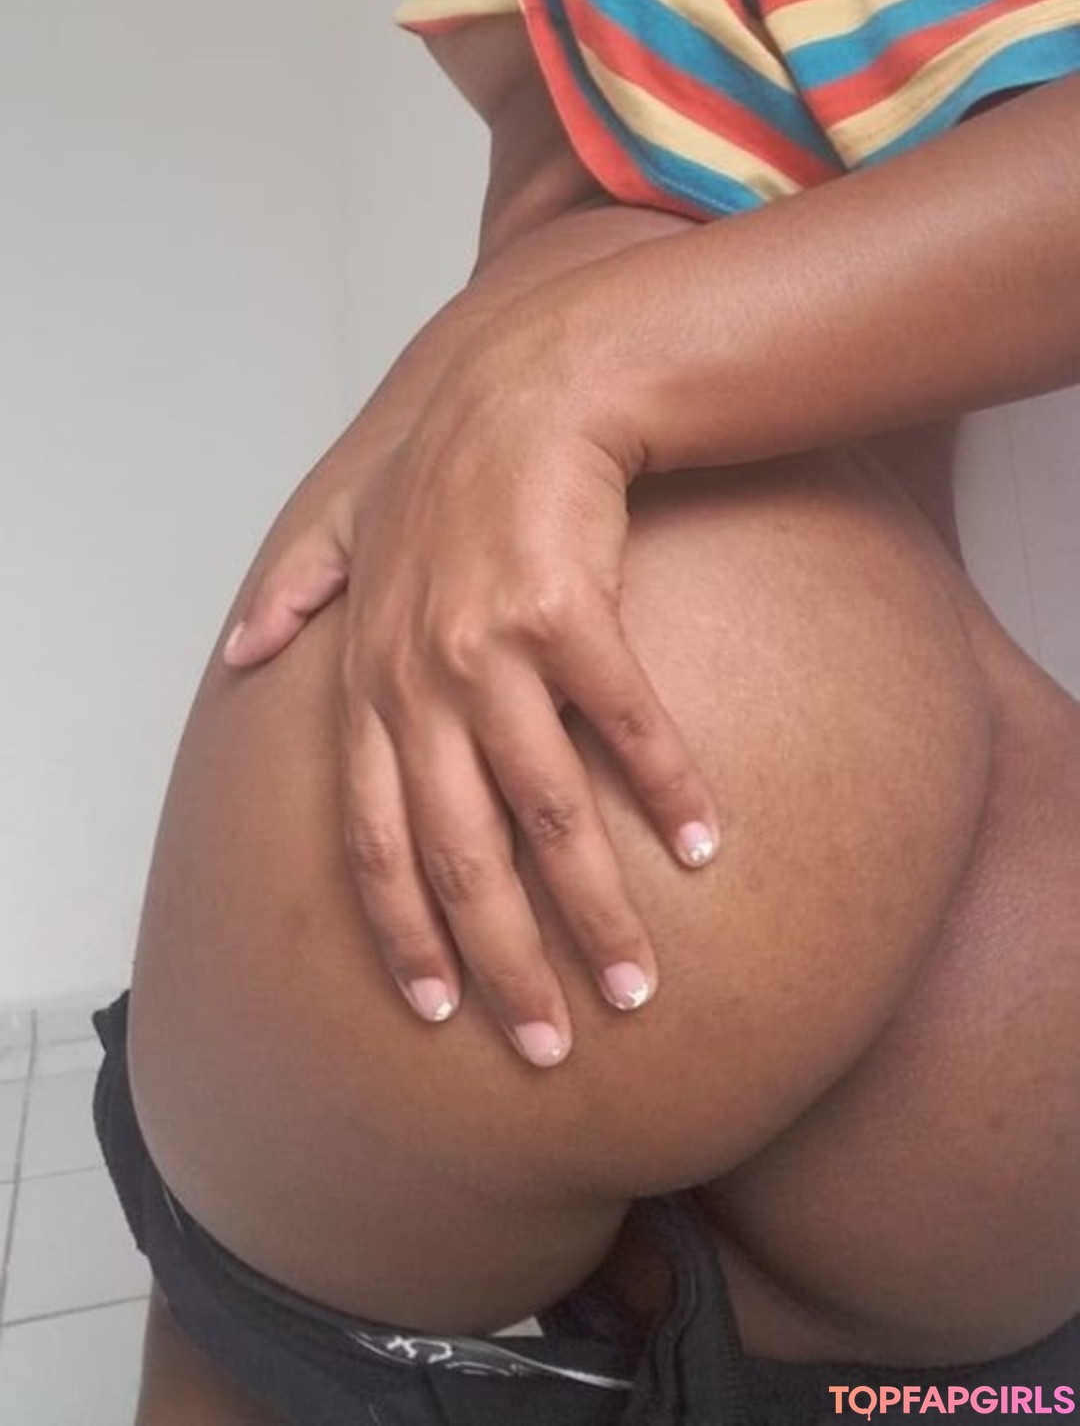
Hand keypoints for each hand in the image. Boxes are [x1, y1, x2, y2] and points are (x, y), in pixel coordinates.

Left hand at [314, 314, 718, 1065]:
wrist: (531, 387)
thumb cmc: (447, 464)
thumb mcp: (347, 524)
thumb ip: (296, 591)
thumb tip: (239, 651)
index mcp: (371, 682)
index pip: (375, 840)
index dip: (404, 932)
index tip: (439, 1010)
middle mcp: (420, 680)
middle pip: (459, 854)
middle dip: (505, 963)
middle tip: (551, 1043)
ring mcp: (491, 648)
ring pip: (543, 811)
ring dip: (595, 909)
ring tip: (638, 983)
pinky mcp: (569, 615)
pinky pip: (625, 727)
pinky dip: (665, 791)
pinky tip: (703, 847)